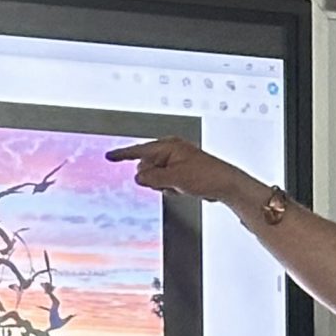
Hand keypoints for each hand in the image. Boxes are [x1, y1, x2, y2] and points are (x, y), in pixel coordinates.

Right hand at [106, 135, 255, 207]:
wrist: (226, 185)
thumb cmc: (206, 176)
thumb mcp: (174, 178)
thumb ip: (153, 178)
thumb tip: (138, 177)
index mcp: (168, 146)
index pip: (140, 150)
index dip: (123, 154)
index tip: (109, 156)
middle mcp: (171, 151)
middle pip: (147, 166)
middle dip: (153, 178)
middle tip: (169, 183)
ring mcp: (176, 162)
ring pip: (156, 177)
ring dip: (163, 185)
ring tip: (180, 186)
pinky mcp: (180, 172)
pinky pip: (166, 182)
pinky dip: (171, 187)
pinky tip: (184, 189)